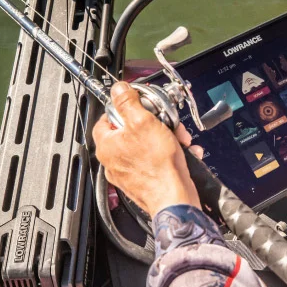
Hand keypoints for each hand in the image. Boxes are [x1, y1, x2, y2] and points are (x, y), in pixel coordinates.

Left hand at [93, 82, 202, 215]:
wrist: (174, 197)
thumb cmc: (157, 166)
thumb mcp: (143, 122)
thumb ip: (127, 102)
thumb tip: (117, 89)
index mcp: (106, 145)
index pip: (105, 118)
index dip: (123, 108)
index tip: (138, 104)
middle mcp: (113, 161)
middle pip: (129, 131)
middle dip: (153, 123)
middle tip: (165, 123)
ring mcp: (128, 173)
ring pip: (145, 145)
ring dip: (165, 138)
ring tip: (177, 139)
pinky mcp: (144, 181)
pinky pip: (155, 160)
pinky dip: (169, 154)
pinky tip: (181, 152)